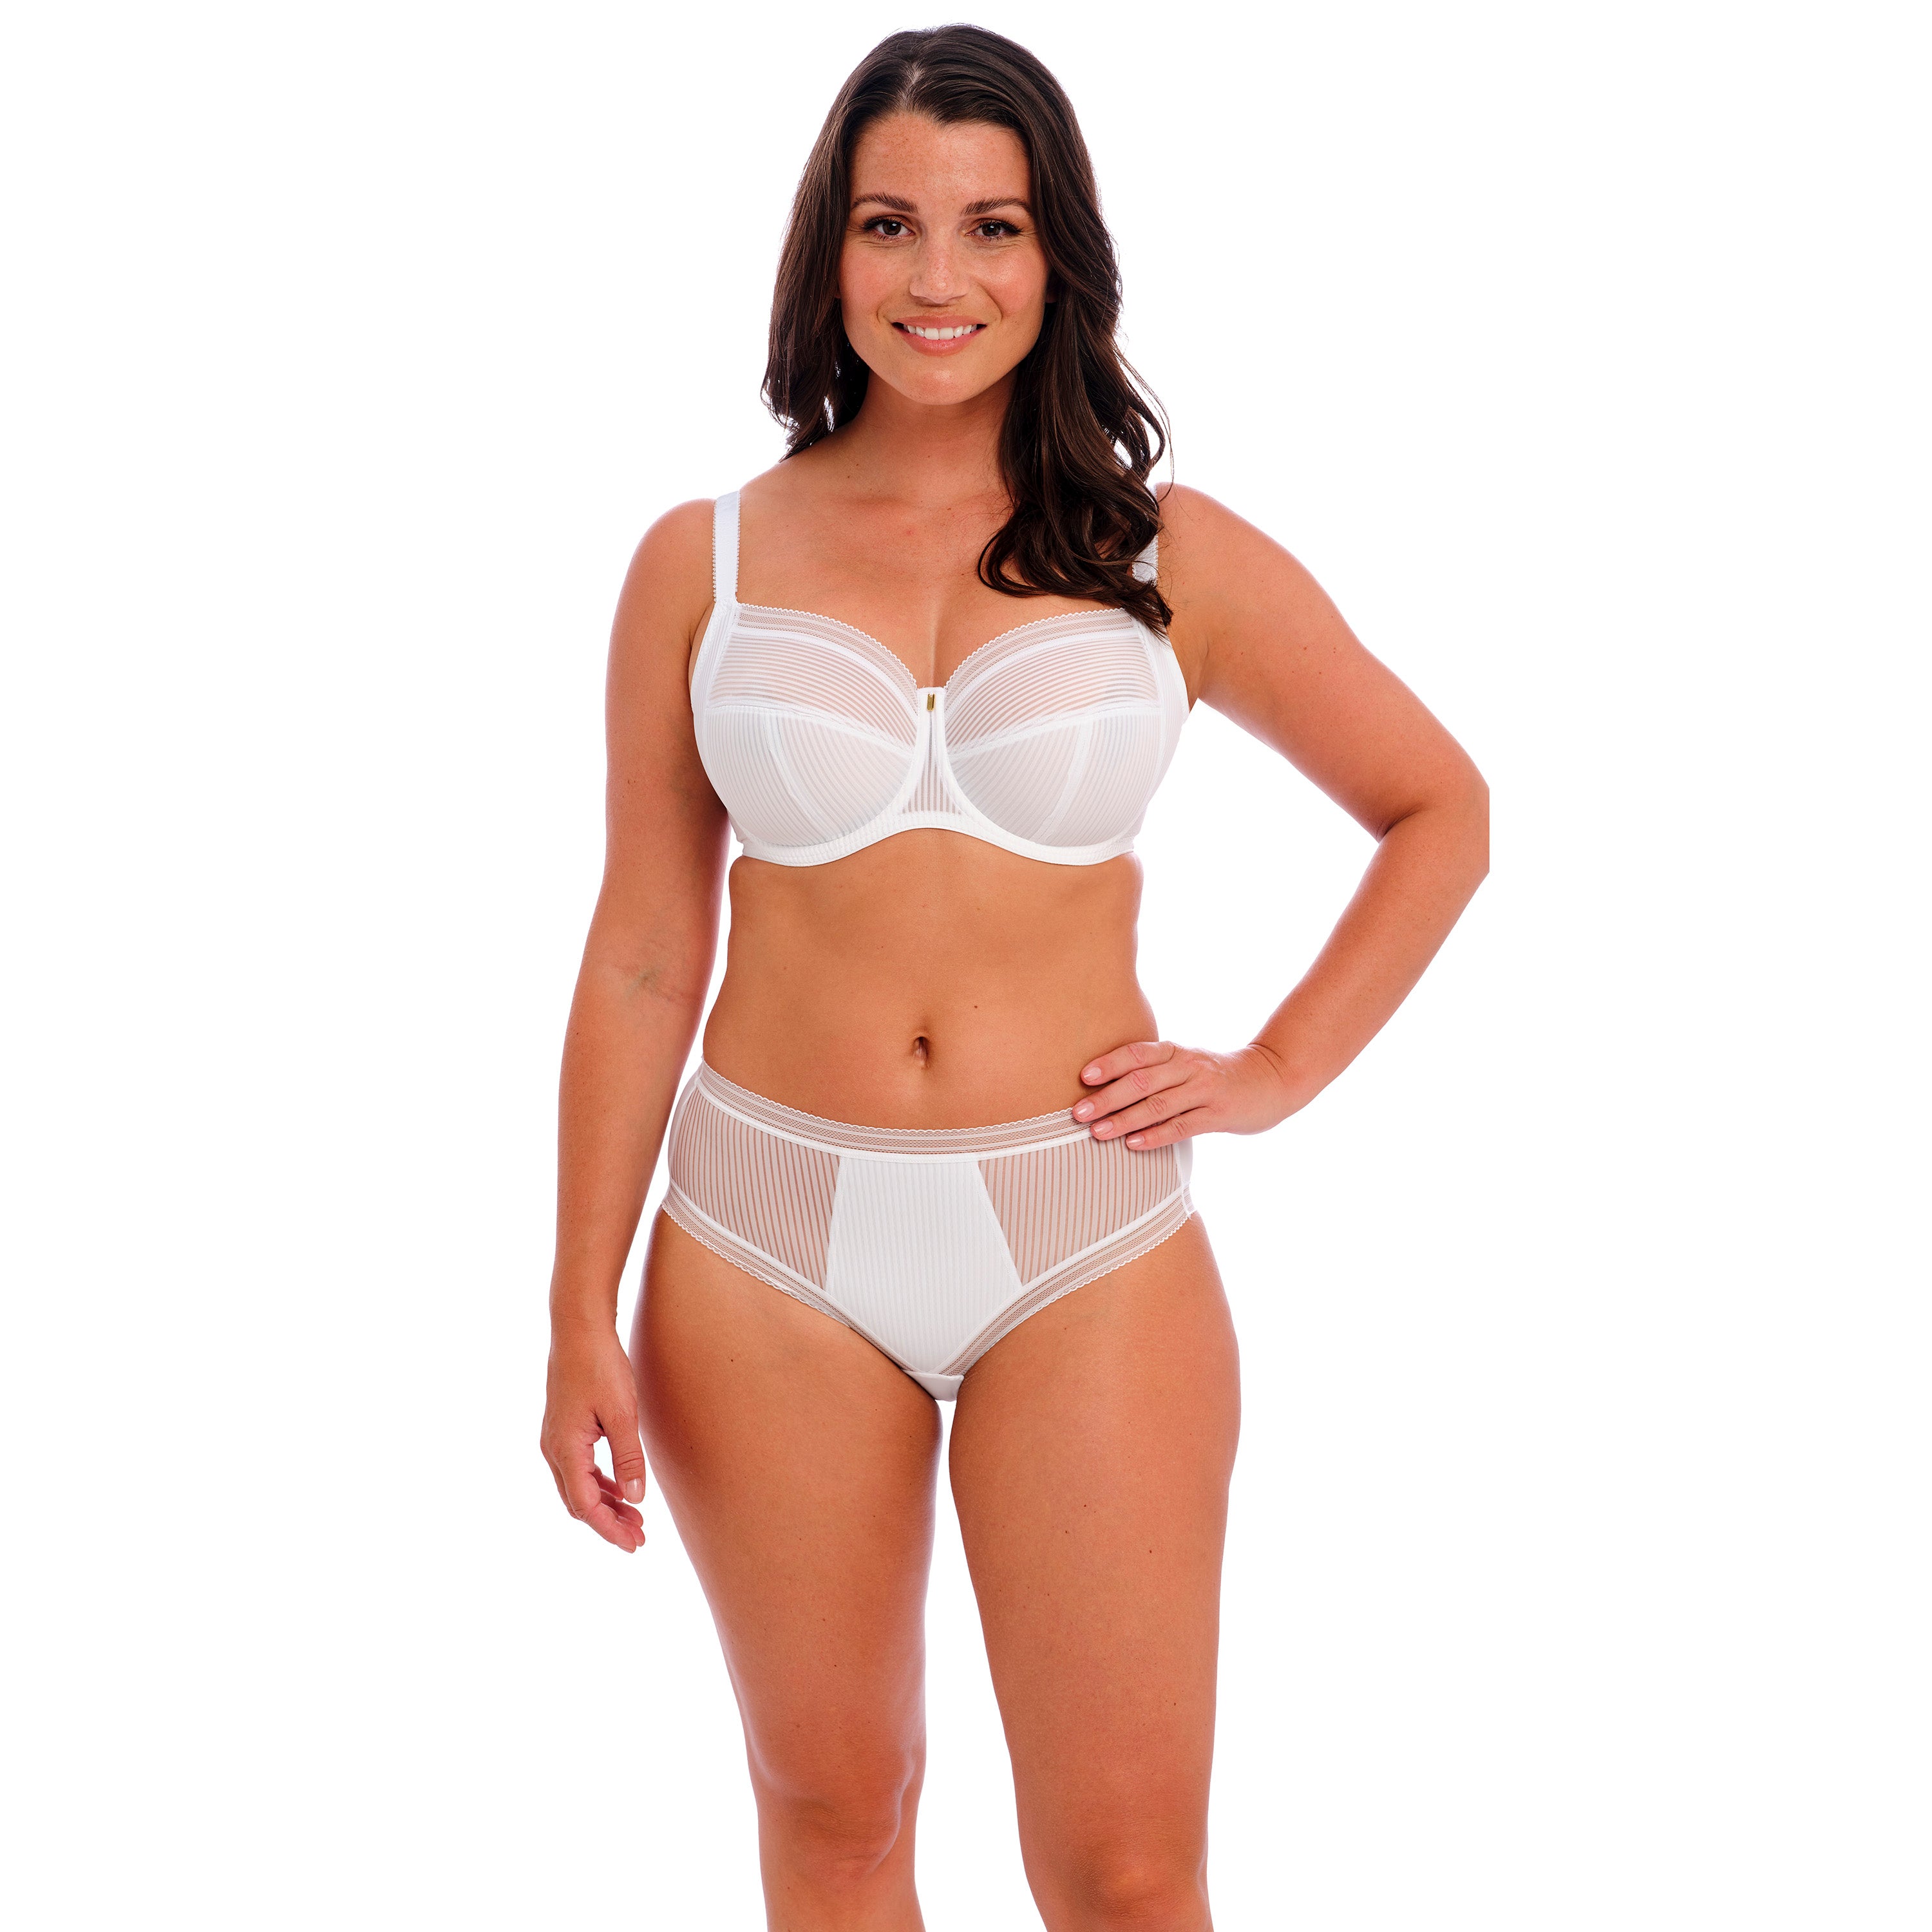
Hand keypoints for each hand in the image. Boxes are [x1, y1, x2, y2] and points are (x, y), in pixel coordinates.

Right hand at [540, 1328, 646, 1552]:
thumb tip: (635, 1499)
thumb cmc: (601, 1366)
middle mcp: (553, 1449)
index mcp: (565, 1449)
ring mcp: (555, 1439)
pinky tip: (620, 1489)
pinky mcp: (563, 1429)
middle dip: (608, 1522)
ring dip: (605, 1504)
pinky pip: (579, 1468)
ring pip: (578, 1487)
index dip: (609, 1529)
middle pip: (578, 1502)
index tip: (634, 1545)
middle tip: (640, 1537)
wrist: (579, 1328)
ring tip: (636, 1518)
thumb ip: (629, 1459)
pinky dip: (599, 1484)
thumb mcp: (622, 1414)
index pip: (585, 1506)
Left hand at [1071, 1040, 1297, 1149]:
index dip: (1109, 1063)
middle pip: (1141, 1080)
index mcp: (1176, 1051)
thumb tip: (1105, 1090)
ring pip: (1158, 1105)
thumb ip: (1154, 1072)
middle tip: (1078, 1113)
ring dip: (1125, 1119)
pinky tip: (1134, 1145)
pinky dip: (1156, 1135)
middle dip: (1107, 1097)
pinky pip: (1182, 1125)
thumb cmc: (1216, 1075)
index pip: (1137, 1053)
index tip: (1083, 1076)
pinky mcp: (1219, 1114)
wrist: (1271, 1079)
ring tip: (1097, 1133)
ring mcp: (1205, 1090)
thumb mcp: (1186, 1064)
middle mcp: (1188, 1066)